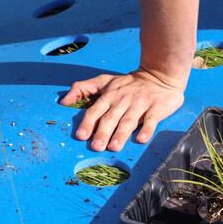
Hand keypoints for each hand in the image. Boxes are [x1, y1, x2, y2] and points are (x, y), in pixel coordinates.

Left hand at [61, 69, 184, 150]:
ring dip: (121, 134)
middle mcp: (123, 100)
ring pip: (128, 120)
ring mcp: (140, 104)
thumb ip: (82, 88)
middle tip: (96, 146)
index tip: (81, 136)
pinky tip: (141, 139)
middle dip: (102, 132)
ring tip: (113, 147)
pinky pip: (151, 120)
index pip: (96, 110)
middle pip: (111, 118)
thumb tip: (64, 101)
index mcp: (109, 95)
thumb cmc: (128, 83)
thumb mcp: (104, 81)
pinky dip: (147, 129)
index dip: (88, 122)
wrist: (159, 76)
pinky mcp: (156, 108)